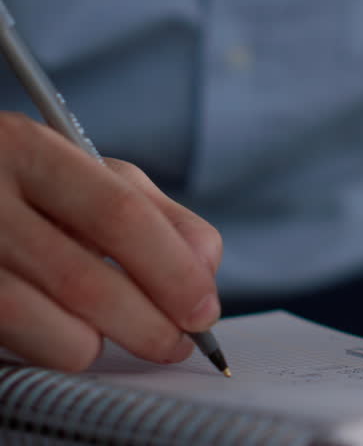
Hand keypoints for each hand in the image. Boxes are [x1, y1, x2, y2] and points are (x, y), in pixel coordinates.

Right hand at [0, 113, 221, 369]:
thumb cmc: (19, 185)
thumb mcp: (83, 173)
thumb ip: (154, 212)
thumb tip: (206, 267)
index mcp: (28, 150)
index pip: (120, 216)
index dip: (173, 272)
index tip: (204, 310)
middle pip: (84, 281)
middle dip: (148, 324)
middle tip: (176, 343)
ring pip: (40, 325)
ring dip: (96, 344)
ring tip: (117, 336)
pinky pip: (10, 339)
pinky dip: (49, 348)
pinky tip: (62, 333)